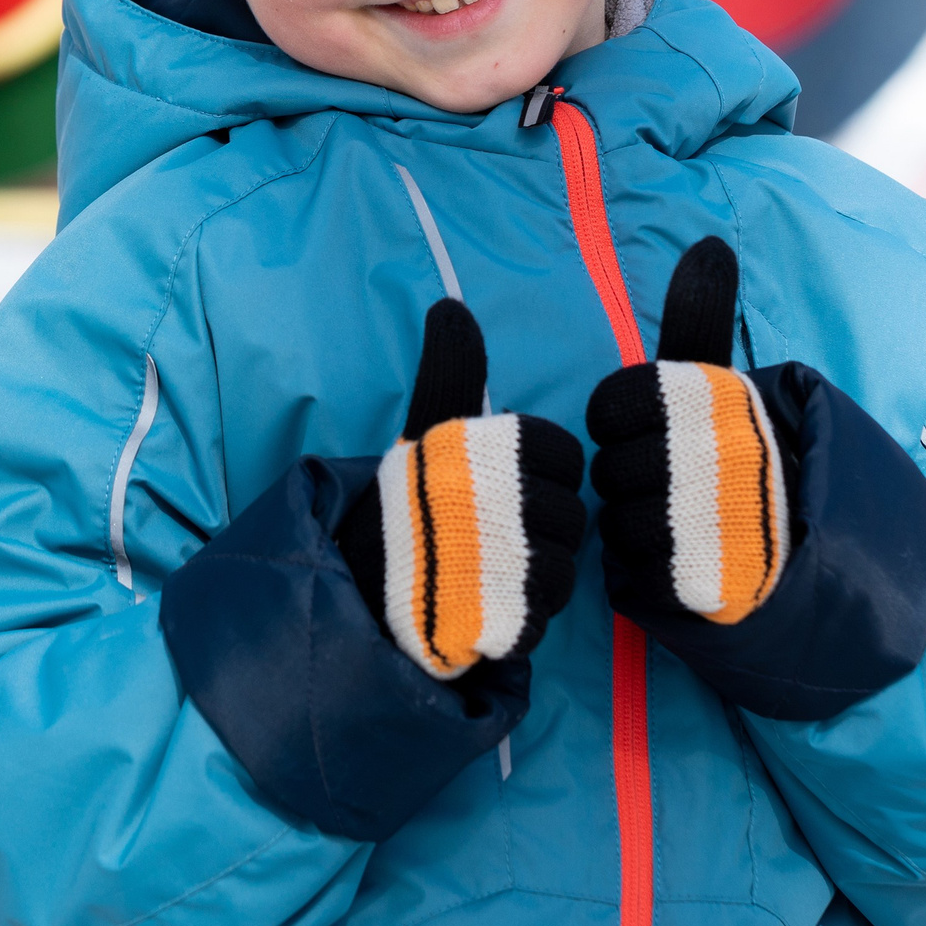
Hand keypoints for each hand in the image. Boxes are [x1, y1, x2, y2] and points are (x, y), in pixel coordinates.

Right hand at [335, 299, 587, 679]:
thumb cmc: (404, 510)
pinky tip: (489, 608)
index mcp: (491, 449)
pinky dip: (523, 618)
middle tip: (494, 538)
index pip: (566, 456)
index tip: (502, 488)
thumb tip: (451, 306)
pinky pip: (547, 615)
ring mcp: (506, 564)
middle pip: (573, 515)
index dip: (543, 475)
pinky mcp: (505, 619)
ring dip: (538, 575)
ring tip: (491, 573)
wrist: (352, 596)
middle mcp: (502, 502)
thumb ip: (451, 371)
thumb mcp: (426, 430)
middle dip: (542, 529)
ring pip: (567, 568)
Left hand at [589, 238, 793, 628]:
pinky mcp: (698, 580)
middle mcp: (708, 456)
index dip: (621, 422)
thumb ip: (701, 319)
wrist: (815, 544)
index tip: (652, 432)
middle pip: (609, 468)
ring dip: (636, 530)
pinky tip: (681, 561)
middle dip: (631, 481)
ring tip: (679, 526)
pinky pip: (630, 574)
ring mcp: (705, 521)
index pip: (611, 403)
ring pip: (616, 524)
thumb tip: (710, 243)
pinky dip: (646, 574)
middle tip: (671, 486)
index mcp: (708, 401)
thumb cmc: (746, 457)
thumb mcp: (724, 385)